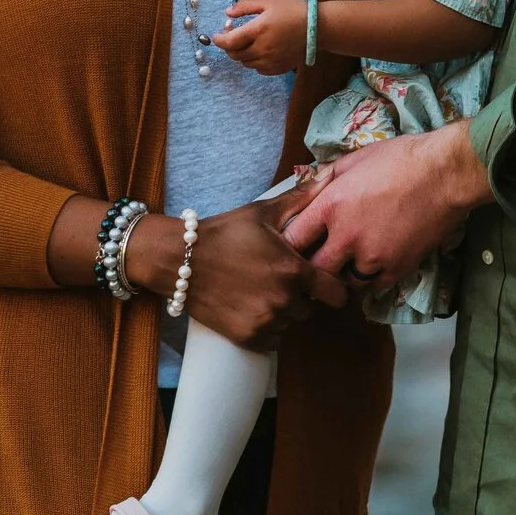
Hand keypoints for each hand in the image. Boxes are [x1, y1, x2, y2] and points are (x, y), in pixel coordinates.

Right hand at [129, 185, 344, 351]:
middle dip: (301, 296)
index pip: (336, 293)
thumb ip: (301, 198)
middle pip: (310, 308)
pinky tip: (251, 307)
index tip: (323, 281)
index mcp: (293, 271)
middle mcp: (283, 301)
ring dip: (283, 312)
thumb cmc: (224, 233)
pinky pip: (273, 339)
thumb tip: (330, 175)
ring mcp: (265, 322)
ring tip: (262, 291)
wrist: (179, 260)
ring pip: (290, 323)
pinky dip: (267, 327)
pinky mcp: (248, 338)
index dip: (333, 286)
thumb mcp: (262, 212)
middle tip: (280, 280)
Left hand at [211, 0, 307, 75]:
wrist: (319, 28)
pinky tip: (260, 50)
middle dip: (229, 46)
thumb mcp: (268, 1)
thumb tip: (228, 13)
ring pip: (246, 63)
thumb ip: (245, 6)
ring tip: (248, 41)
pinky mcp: (279, 68)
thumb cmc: (293, 10)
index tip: (216, 36)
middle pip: (235, 55)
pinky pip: (259, 69)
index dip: (219, 40)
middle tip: (232, 36)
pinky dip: (254, 61)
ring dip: (241, 53)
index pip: (229, 42)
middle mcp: (262, 49)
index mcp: (258, 31)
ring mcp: (271, 61)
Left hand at [284, 125, 490, 288]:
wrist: (444, 173)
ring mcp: (372, 256)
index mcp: (330, 206)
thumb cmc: (399, 158)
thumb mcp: (354, 160)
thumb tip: (310, 188)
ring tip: (348, 264)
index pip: (293, 239)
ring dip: (343, 275)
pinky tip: (372, 267)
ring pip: (344, 283)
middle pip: (314, 269)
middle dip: (313, 267)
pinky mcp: (397, 268)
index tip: (297, 244)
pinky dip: (369, 279)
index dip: (291, 244)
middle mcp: (346, 237)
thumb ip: (327, 178)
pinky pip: (373, 287)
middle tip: (319, 261)